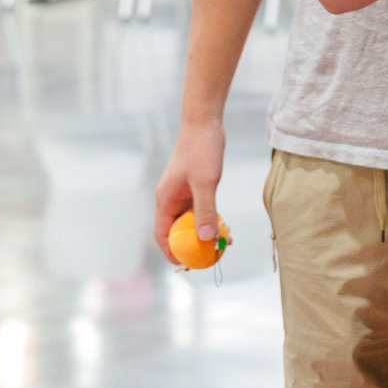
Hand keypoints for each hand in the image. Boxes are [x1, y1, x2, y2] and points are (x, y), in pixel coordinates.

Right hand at [154, 119, 230, 263]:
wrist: (205, 123)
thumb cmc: (201, 150)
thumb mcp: (205, 182)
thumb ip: (205, 210)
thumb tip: (205, 238)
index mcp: (165, 200)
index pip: (163, 234)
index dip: (172, 252)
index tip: (186, 265)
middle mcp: (171, 199)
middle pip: (177, 230)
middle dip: (192, 246)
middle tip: (208, 259)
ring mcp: (183, 193)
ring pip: (191, 221)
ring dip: (204, 233)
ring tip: (223, 244)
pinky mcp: (194, 187)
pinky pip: (200, 210)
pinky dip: (211, 219)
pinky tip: (225, 227)